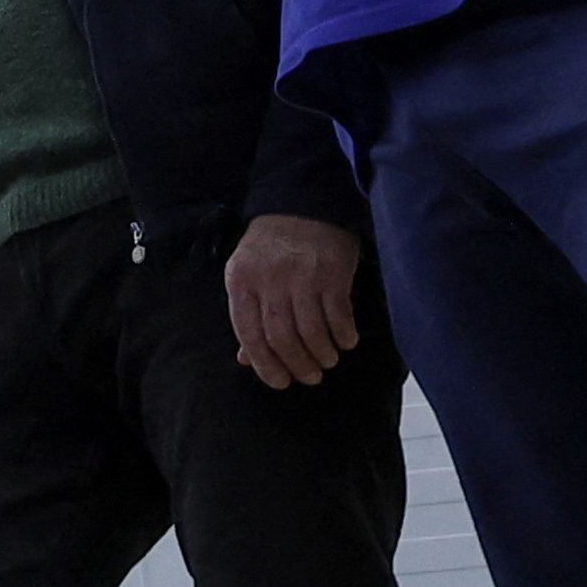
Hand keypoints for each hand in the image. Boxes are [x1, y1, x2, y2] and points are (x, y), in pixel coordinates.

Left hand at [224, 214, 364, 388]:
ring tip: (327, 362)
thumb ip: (248, 315)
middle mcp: (269, 280)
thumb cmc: (271, 247)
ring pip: (311, 331)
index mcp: (241, 281)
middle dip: (296, 364)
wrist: (303, 204)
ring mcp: (302, 276)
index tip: (279, 382)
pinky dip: (343, 334)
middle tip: (309, 378)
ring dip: (322, 354)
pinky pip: (338, 315)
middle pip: (281, 337)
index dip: (264, 364)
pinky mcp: (333, 273)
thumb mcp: (247, 274)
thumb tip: (247, 359)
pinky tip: (346, 342)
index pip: (248, 333)